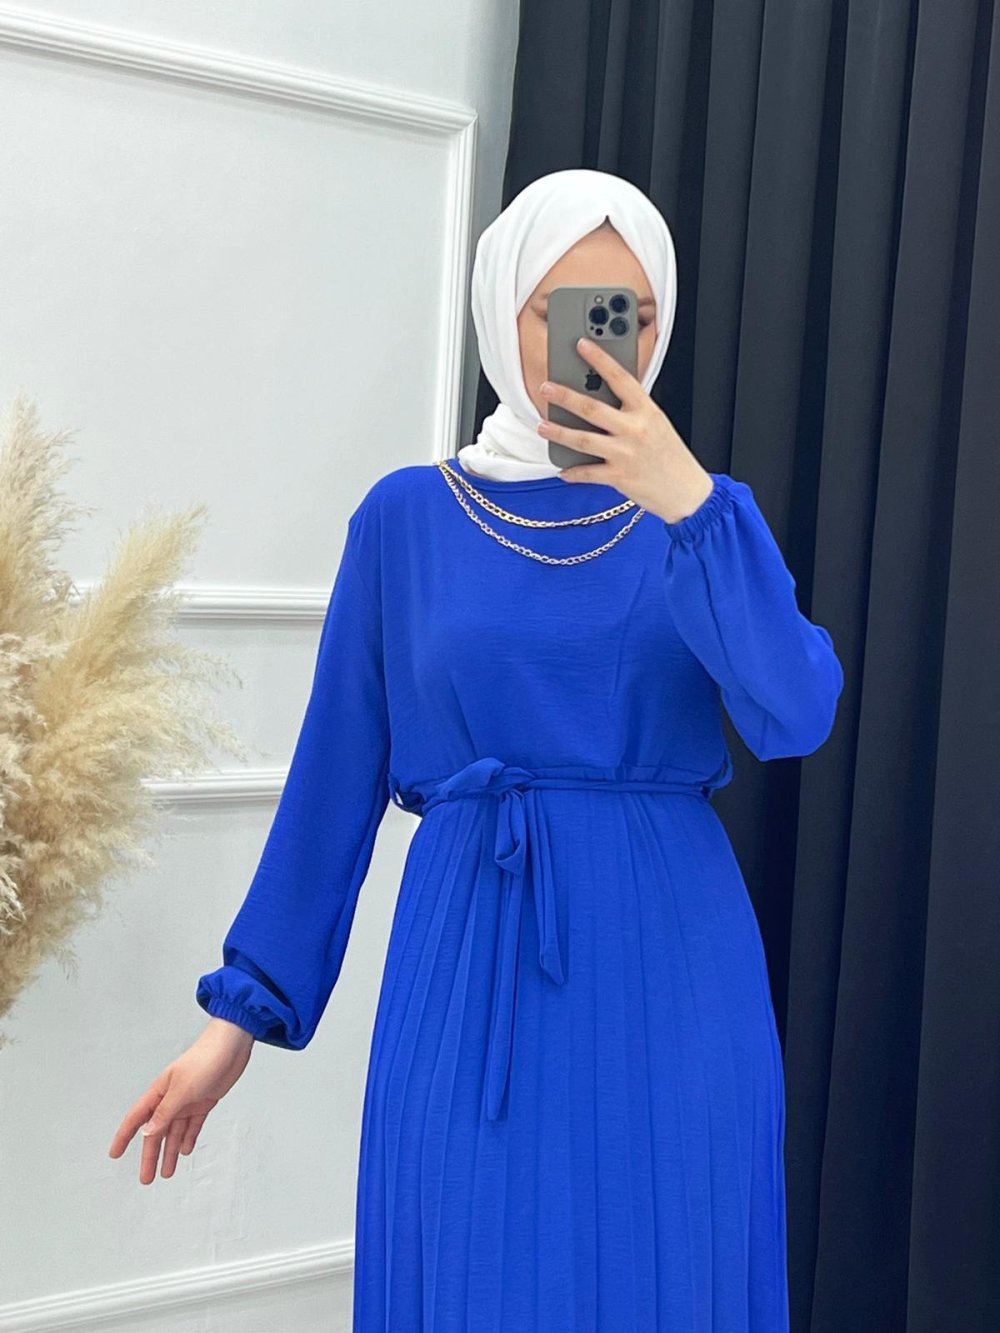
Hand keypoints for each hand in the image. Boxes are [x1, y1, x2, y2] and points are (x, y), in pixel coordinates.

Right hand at [108, 1017, 254, 1184]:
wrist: (232, 1046)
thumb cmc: (205, 1059)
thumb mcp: (182, 1088)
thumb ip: (165, 1112)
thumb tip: (147, 1132)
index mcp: (160, 1091)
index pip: (137, 1118)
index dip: (124, 1136)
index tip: (115, 1153)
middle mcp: (171, 1098)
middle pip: (156, 1131)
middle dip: (150, 1154)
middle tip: (147, 1178)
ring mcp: (188, 1101)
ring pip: (175, 1132)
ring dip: (170, 1151)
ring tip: (167, 1173)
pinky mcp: (204, 1101)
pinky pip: (193, 1125)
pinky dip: (188, 1138)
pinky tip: (184, 1151)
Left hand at [537, 336, 714, 523]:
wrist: (686, 491)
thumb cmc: (670, 456)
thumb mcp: (657, 423)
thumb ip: (632, 410)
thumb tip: (600, 399)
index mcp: (646, 411)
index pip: (620, 378)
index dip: (600, 359)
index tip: (582, 345)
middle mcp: (635, 429)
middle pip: (592, 409)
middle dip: (565, 397)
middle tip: (546, 388)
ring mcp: (625, 454)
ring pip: (583, 440)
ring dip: (559, 432)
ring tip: (542, 426)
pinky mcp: (619, 476)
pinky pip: (588, 473)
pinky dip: (572, 472)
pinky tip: (561, 469)